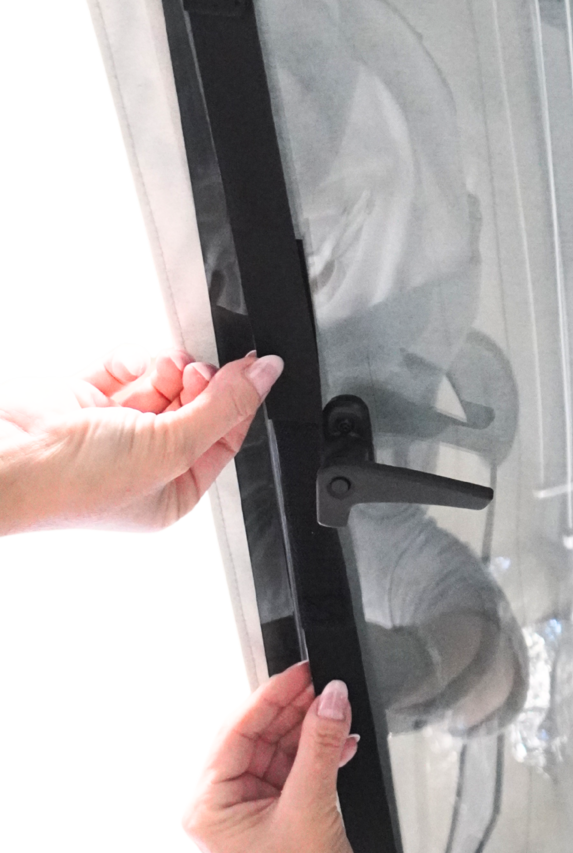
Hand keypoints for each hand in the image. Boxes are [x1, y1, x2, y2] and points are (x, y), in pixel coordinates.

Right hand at [0, 344, 280, 535]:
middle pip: (196, 406)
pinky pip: (123, 368)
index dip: (238, 402)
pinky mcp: (84, 398)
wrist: (3, 461)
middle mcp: (145, 462)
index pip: (224, 438)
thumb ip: (225, 407)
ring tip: (164, 367)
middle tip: (196, 369)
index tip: (251, 367)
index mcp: (173, 492)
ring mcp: (113, 428)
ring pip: (162, 383)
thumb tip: (266, 375)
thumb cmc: (76, 481)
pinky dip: (131, 360)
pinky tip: (129, 366)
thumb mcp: (172, 447)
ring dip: (169, 368)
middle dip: (201, 381)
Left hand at [179, 663, 368, 852]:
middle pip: (257, 738)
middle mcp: (223, 807)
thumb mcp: (310, 808)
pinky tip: (341, 744)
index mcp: (209, 806)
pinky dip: (319, 756)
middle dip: (294, 712)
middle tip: (326, 685)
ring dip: (311, 733)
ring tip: (339, 712)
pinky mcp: (278, 819)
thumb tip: (330, 697)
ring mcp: (251, 813)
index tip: (302, 672)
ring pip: (280, 752)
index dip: (270, 697)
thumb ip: (321, 745)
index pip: (236, 732)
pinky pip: (294, 772)